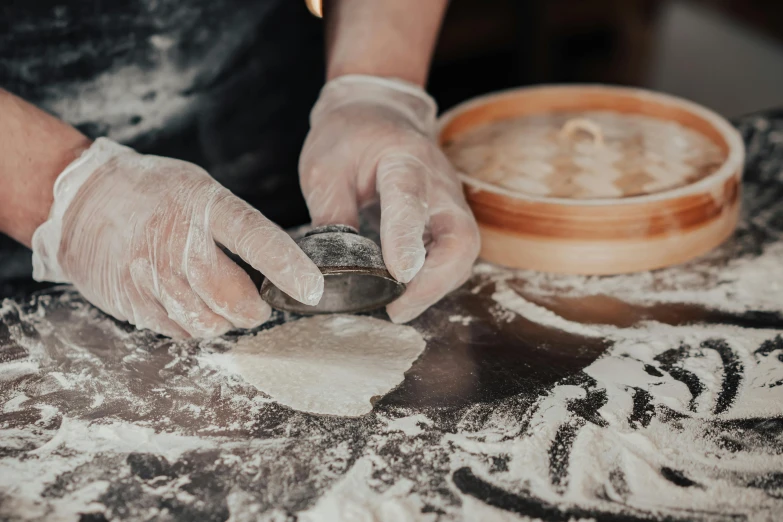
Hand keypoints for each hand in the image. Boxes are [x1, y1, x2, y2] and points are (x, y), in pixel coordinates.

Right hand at [32, 139, 323, 337]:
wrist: (80, 199)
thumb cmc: (152, 191)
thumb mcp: (198, 187)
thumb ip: (234, 223)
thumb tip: (277, 263)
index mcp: (202, 205)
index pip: (255, 238)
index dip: (287, 267)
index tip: (313, 289)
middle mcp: (176, 242)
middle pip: (231, 296)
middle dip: (255, 310)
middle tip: (261, 306)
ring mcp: (150, 275)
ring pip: (206, 321)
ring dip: (226, 321)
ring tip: (225, 305)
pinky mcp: (132, 301)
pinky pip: (177, 330)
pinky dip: (195, 326)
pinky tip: (193, 306)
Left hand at [299, 75, 479, 322]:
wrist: (378, 110)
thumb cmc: (349, 136)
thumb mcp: (324, 167)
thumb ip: (331, 213)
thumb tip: (333, 267)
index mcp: (403, 158)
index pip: (410, 200)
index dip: (406, 239)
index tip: (399, 273)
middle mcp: (438, 183)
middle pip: (460, 237)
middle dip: (437, 280)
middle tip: (400, 307)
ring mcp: (450, 201)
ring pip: (463, 251)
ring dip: (437, 285)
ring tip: (399, 307)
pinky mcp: (448, 217)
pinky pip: (454, 254)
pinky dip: (436, 279)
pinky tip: (407, 294)